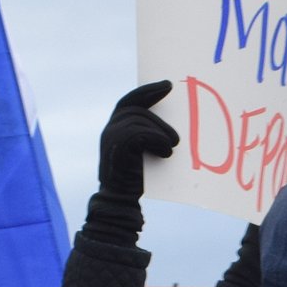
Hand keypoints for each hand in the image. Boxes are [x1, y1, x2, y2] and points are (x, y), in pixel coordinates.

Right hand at [98, 81, 179, 199]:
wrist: (121, 200)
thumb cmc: (136, 179)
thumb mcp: (144, 151)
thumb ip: (149, 135)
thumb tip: (173, 123)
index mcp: (116, 128)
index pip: (130, 101)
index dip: (148, 91)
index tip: (168, 85)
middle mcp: (110, 129)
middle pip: (137, 110)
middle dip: (160, 120)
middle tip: (176, 137)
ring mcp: (111, 137)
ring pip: (140, 121)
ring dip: (162, 132)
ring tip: (173, 147)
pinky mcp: (117, 147)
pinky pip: (141, 134)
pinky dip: (158, 140)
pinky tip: (166, 152)